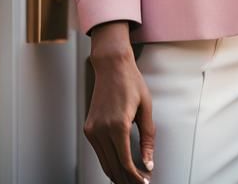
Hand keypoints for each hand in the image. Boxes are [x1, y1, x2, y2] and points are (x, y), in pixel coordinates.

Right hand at [85, 24, 154, 183]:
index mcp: (118, 125)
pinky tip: (119, 165)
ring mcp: (92, 130)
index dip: (135, 177)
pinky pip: (99, 152)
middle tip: (139, 183)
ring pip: (104, 162)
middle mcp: (101, 130)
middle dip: (127, 179)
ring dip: (117, 174)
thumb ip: (148, 138)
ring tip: (130, 178)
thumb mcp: (146, 108)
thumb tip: (148, 162)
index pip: (125, 163)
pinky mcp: (89, 128)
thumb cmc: (130, 82)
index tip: (144, 181)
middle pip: (114, 166)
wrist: (111, 66)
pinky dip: (109, 162)